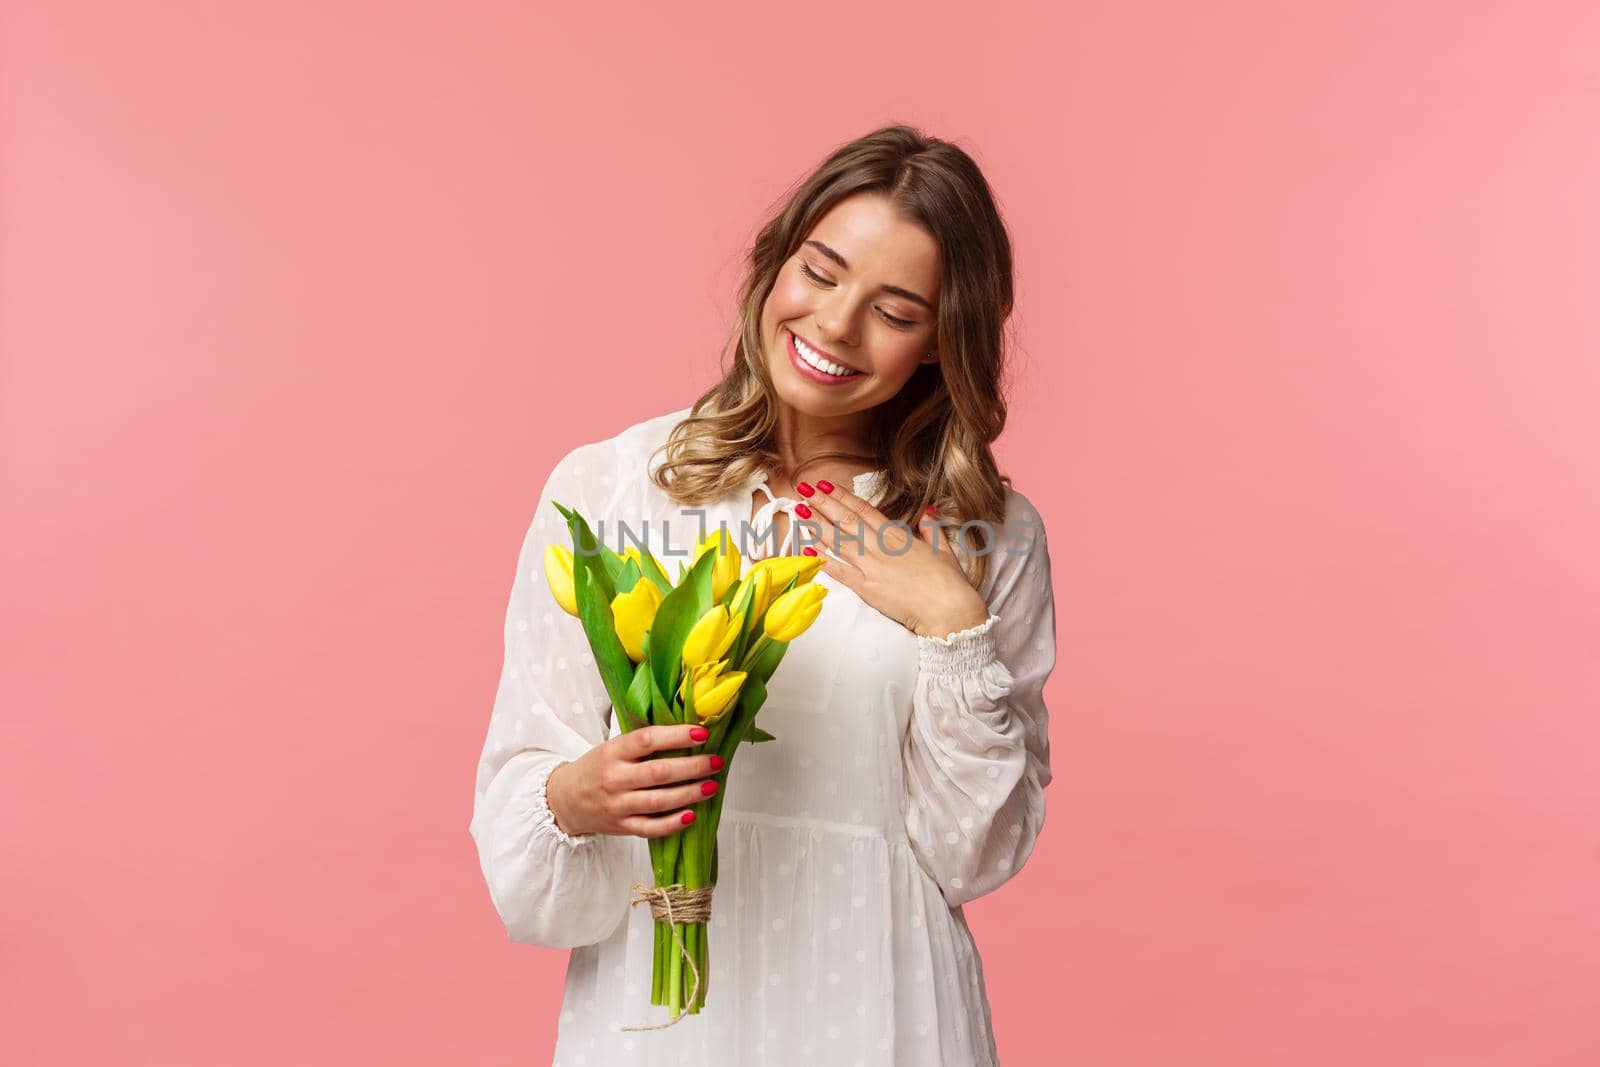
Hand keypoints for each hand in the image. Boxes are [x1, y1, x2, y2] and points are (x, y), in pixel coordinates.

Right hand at [545, 723, 723, 838]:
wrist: (565, 800)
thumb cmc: (597, 768)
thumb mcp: (612, 747)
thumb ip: (642, 743)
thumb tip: (687, 732)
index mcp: (613, 752)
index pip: (647, 739)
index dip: (677, 736)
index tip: (702, 733)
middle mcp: (614, 778)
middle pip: (659, 772)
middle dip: (693, 767)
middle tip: (716, 761)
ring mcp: (617, 805)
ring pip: (659, 801)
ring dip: (690, 793)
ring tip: (712, 786)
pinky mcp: (621, 827)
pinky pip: (651, 828)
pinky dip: (673, 823)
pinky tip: (692, 815)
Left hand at [795, 481, 991, 638]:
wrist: (948, 611)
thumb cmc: (949, 583)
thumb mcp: (944, 550)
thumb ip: (932, 529)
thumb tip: (929, 512)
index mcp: (899, 536)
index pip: (864, 510)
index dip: (842, 496)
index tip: (825, 485)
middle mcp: (882, 547)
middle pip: (846, 520)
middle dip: (822, 503)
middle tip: (803, 489)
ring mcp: (872, 567)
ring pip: (838, 542)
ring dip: (816, 526)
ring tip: (798, 512)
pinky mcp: (866, 589)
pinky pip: (839, 571)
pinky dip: (822, 560)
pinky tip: (807, 550)